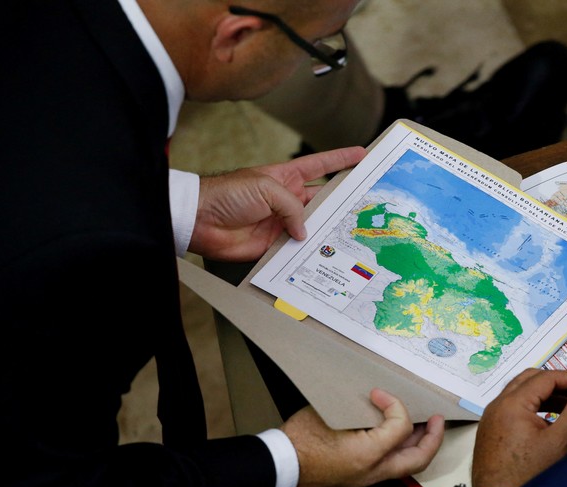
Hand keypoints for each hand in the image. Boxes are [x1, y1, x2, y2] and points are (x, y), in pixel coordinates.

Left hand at [188, 146, 365, 260]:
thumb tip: (304, 231)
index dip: (341, 159)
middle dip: (342, 200)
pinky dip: (309, 251)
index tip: (361, 155)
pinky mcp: (276, 245)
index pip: (320, 166)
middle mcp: (287, 199)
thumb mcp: (266, 188)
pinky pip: (298, 249)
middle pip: (323, 199)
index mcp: (285, 177)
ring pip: (314, 226)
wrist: (201, 220)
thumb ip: (292, 206)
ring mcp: (283, 222)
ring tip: (351, 230)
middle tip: (365, 202)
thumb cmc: (228, 194)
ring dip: (328, 229)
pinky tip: (323, 252)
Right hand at [282, 388, 443, 486]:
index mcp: (366, 454)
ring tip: (422, 426)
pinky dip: (399, 452)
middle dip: (433, 438)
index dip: (395, 405)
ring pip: (406, 467)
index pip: (400, 428)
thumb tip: (377, 402)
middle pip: (418, 459)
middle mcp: (372, 471)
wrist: (279, 467)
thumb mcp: (332, 414)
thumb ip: (362, 411)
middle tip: (438, 419)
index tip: (380, 394)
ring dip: (418, 446)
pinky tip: (396, 436)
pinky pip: (389, 468)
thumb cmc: (299, 439)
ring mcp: (366, 479)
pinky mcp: (359, 480)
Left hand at [471, 369, 566, 486]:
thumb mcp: (558, 444)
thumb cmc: (527, 475)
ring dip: (544, 394)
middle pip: (529, 379)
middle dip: (556, 381)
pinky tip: (548, 420)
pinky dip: (532, 405)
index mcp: (512, 404)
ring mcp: (491, 417)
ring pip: (519, 392)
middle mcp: (497, 405)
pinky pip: (512, 407)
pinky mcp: (490, 429)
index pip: (545, 378)